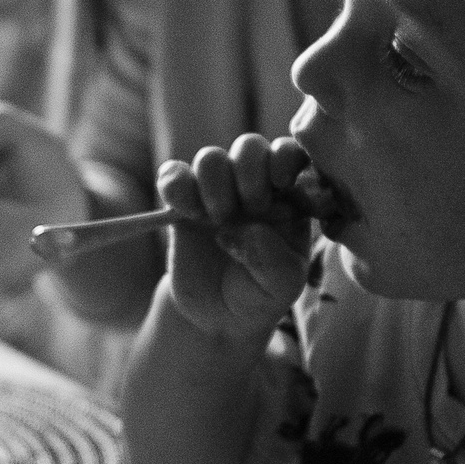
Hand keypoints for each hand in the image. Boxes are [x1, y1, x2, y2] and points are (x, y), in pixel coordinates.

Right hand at [157, 134, 315, 344]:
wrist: (216, 317)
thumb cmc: (259, 296)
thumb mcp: (281, 286)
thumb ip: (275, 259)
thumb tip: (250, 228)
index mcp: (287, 197)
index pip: (291, 154)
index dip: (285, 156)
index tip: (281, 182)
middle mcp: (252, 186)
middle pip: (249, 146)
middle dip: (250, 172)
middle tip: (252, 207)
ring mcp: (215, 192)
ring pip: (210, 158)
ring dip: (215, 184)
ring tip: (218, 220)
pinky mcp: (181, 202)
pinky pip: (173, 175)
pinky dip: (177, 187)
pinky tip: (187, 214)